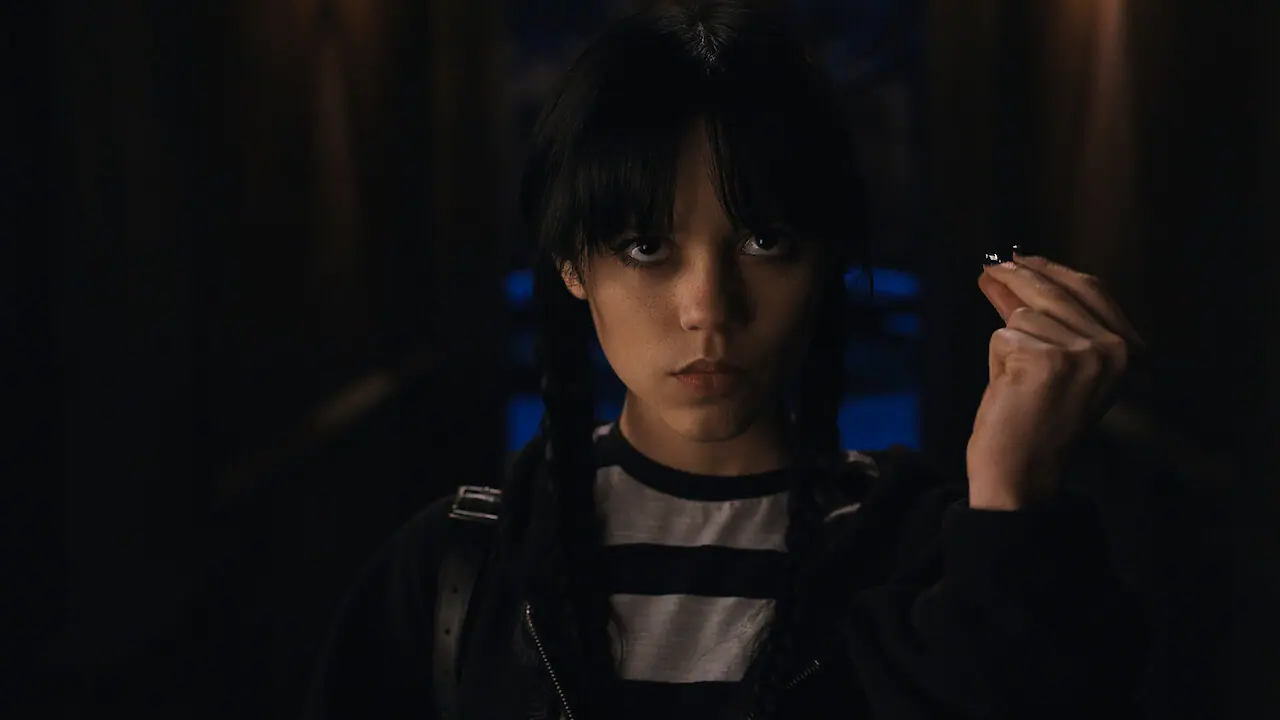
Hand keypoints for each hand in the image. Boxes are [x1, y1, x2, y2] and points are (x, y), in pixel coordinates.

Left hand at [967, 254, 1144, 509]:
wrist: (1020, 474)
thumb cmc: (1032, 423)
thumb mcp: (1052, 364)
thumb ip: (1040, 318)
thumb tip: (1005, 272)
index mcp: (1127, 351)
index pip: (1090, 289)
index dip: (1051, 270)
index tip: (1020, 259)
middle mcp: (1113, 350)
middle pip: (1055, 291)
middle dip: (1016, 277)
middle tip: (987, 270)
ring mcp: (1082, 354)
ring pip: (1024, 316)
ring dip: (1007, 343)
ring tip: (1015, 383)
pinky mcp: (1045, 360)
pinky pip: (1003, 336)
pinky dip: (996, 360)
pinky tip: (1009, 391)